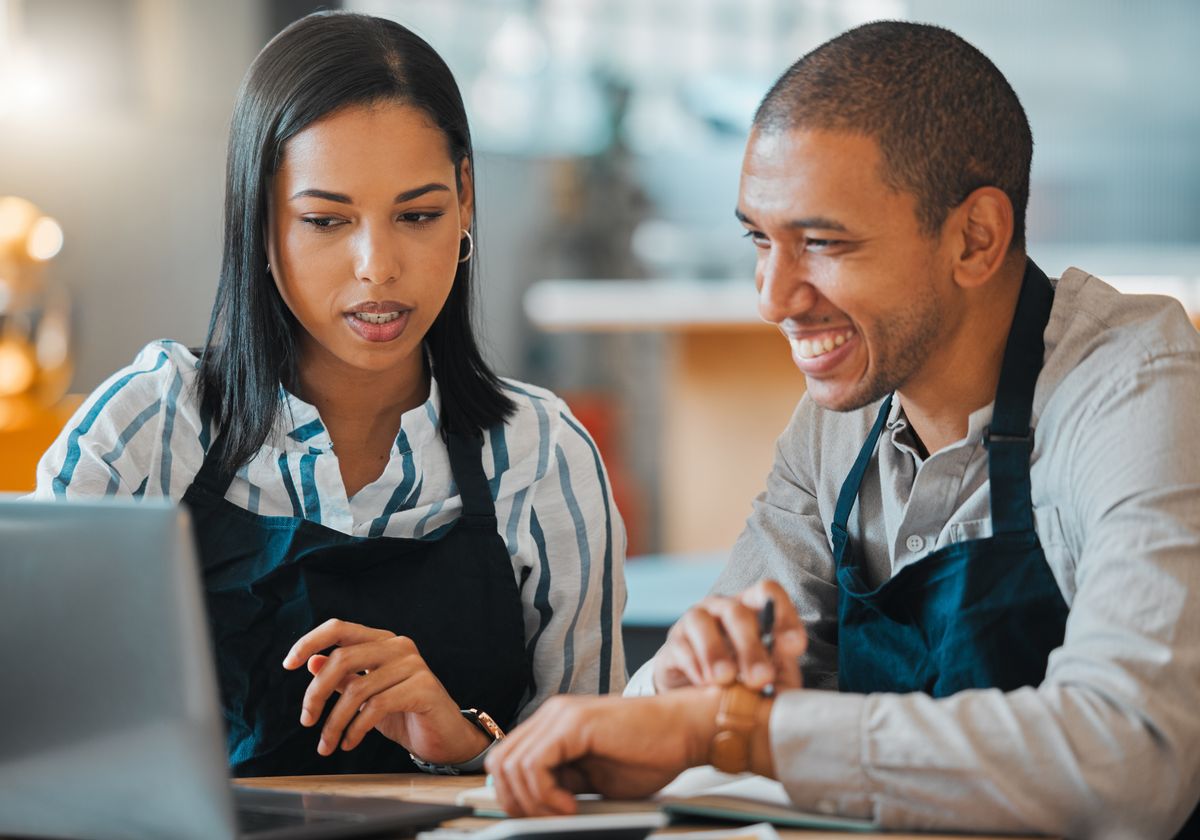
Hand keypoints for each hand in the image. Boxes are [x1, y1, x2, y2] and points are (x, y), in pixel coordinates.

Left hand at [282, 619, 489, 763]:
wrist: (444, 736)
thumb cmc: (404, 713)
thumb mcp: (366, 695)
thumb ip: (343, 677)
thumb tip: (311, 661)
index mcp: (382, 641)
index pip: (339, 628)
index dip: (309, 642)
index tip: (288, 664)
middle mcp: (398, 646)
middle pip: (342, 658)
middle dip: (315, 693)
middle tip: (306, 720)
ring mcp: (413, 665)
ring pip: (357, 689)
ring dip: (334, 722)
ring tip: (326, 745)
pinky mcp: (423, 688)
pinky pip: (376, 707)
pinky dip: (355, 729)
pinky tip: (348, 743)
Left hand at [485, 688, 723, 816]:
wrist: (685, 730)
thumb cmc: (651, 753)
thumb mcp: (594, 777)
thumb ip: (561, 783)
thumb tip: (531, 807)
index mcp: (553, 725)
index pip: (507, 761)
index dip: (513, 797)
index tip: (539, 819)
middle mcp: (552, 715)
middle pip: (501, 763)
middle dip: (516, 803)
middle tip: (546, 820)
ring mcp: (561, 715)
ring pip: (512, 765)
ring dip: (532, 802)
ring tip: (563, 814)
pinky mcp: (575, 723)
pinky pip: (535, 765)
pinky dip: (546, 794)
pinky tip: (571, 805)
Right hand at [652, 580, 806, 692]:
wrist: (700, 699)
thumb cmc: (744, 682)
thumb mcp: (768, 679)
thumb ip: (780, 679)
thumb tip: (783, 692)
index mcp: (753, 609)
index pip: (768, 592)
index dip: (783, 615)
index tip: (793, 647)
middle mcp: (723, 608)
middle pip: (736, 612)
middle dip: (750, 647)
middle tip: (759, 679)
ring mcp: (695, 622)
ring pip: (702, 623)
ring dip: (715, 652)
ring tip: (725, 679)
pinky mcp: (674, 643)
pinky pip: (680, 646)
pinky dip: (693, 664)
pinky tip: (704, 682)